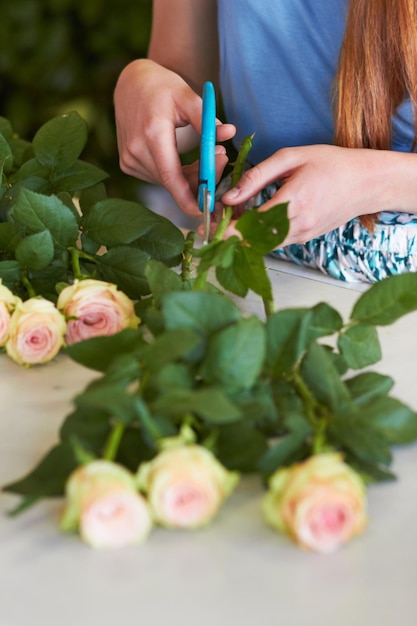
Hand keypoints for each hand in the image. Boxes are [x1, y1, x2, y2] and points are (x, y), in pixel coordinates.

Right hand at [114, 59, 235, 215]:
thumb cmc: (162, 87)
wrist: (131, 83)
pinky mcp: (127, 164)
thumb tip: (230, 133)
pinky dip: (175, 175)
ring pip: (167, 182)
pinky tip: (185, 159)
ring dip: (189, 177)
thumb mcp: (187, 97)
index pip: (170, 176)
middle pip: (173, 181)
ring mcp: (129, 159)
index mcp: (151, 134)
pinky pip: (158, 178)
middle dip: (200, 180)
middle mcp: (136, 150)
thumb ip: (207, 120)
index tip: (207, 209)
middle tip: (222, 160)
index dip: (188, 198)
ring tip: (206, 154)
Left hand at [220, 144, 402, 243]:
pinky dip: (260, 234)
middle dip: (231, 233)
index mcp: (293, 202)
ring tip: (234, 214)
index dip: (226, 231)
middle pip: (253, 241)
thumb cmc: (332, 164)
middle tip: (216, 218)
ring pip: (262, 244)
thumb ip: (256, 177)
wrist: (366, 183)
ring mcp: (302, 236)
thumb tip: (228, 196)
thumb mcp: (291, 158)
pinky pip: (275, 242)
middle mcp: (297, 226)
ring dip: (245, 234)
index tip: (208, 230)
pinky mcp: (305, 239)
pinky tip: (254, 217)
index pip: (250, 225)